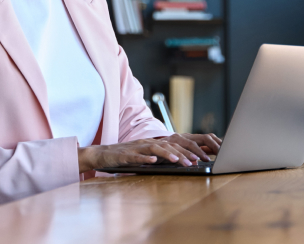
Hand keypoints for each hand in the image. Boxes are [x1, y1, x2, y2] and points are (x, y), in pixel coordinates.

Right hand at [77, 135, 219, 172]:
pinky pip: (136, 156)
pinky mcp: (125, 155)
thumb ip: (160, 156)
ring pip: (155, 149)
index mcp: (153, 143)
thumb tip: (180, 160)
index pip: (175, 145)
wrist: (102, 154)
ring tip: (180, 161)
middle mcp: (147, 142)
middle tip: (196, 161)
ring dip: (169, 155)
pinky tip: (153, 161)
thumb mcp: (146, 155)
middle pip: (169, 145)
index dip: (188, 150)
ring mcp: (136, 148)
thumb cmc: (125, 156)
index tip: (201, 158)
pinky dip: (145, 158)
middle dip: (184, 153)